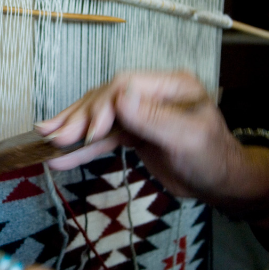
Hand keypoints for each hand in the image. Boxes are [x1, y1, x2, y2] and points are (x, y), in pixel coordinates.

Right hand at [36, 71, 244, 199]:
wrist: (222, 185)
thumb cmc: (214, 159)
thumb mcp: (188, 138)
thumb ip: (153, 118)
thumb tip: (119, 94)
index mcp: (171, 85)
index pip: (125, 84)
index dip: (103, 104)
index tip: (90, 131)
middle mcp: (152, 93)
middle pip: (106, 99)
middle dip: (80, 117)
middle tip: (57, 137)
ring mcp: (140, 113)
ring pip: (99, 117)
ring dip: (73, 129)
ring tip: (46, 139)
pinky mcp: (133, 133)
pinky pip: (103, 138)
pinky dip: (82, 148)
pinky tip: (60, 157)